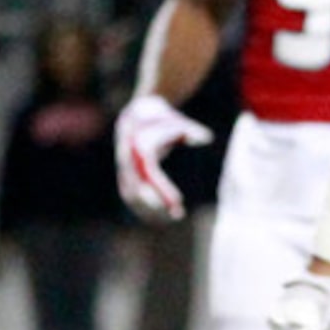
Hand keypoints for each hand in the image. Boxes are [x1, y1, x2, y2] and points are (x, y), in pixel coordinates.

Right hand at [113, 95, 214, 222]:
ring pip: (131, 196)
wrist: (138, 111)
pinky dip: (144, 207)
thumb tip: (207, 138)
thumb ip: (190, 130)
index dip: (162, 188)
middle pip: (136, 190)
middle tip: (176, 215)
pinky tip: (162, 216)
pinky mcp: (125, 175)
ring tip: (172, 217)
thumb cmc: (162, 117)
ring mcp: (123, 168)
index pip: (149, 173)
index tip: (178, 201)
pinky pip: (131, 196)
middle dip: (154, 206)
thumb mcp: (177, 121)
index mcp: (136, 146)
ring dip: (149, 210)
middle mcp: (127, 160)